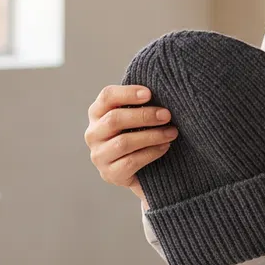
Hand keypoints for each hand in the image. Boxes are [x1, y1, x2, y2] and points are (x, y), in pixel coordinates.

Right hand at [86, 85, 175, 199]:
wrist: (142, 170)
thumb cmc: (140, 134)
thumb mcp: (137, 117)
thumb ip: (142, 103)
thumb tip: (163, 89)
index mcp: (97, 113)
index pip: (107, 97)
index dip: (128, 93)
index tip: (150, 94)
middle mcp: (93, 134)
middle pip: (114, 120)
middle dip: (144, 116)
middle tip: (167, 115)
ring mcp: (99, 156)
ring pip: (123, 142)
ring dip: (151, 136)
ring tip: (171, 132)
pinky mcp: (109, 174)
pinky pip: (130, 162)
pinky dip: (151, 153)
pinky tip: (164, 147)